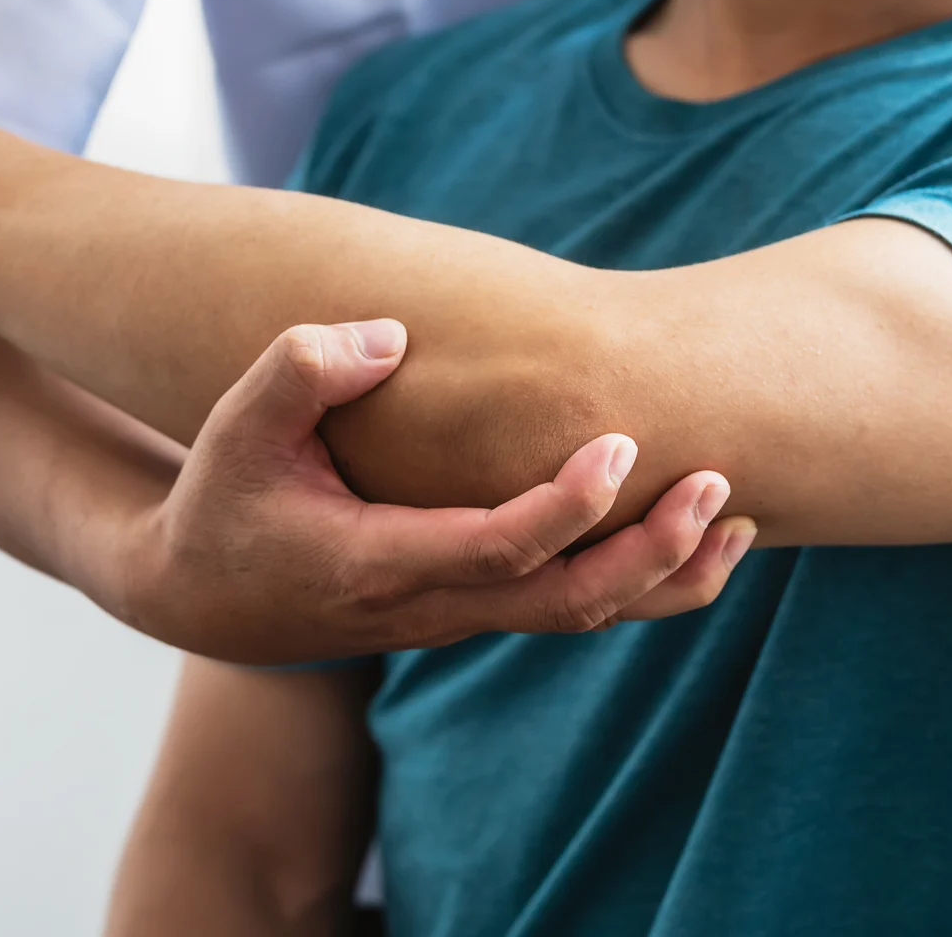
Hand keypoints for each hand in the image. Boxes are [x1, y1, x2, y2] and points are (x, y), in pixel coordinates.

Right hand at [113, 319, 758, 664]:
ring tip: (741, 517)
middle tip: (719, 484)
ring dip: (666, 576)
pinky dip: (643, 581)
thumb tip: (391, 334)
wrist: (209, 598)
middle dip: (650, 552)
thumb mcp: (233, 426)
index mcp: (379, 563)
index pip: (498, 548)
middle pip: (567, 603)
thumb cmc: (227, 499)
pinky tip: (700, 537)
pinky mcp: (478, 606)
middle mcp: (435, 605)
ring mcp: (462, 615)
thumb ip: (301, 370)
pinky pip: (574, 606)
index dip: (569, 506)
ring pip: (582, 616)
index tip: (620, 443)